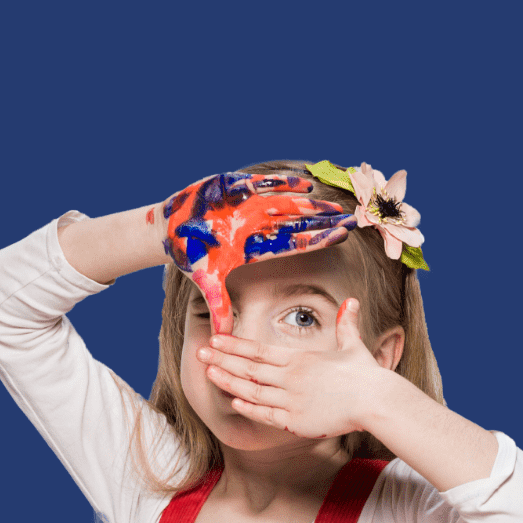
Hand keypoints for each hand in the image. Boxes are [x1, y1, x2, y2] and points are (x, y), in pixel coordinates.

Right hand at [157, 173, 353, 334]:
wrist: (170, 230)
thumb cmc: (191, 255)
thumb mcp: (206, 281)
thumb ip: (218, 306)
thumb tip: (220, 339)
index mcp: (256, 247)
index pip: (294, 243)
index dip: (319, 240)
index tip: (343, 237)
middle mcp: (258, 225)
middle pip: (297, 223)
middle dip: (324, 220)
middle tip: (353, 218)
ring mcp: (249, 206)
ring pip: (287, 203)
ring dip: (310, 203)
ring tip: (334, 202)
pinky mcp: (235, 188)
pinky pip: (263, 184)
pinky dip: (282, 182)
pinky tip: (305, 182)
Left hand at [196, 298, 398, 438]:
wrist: (378, 402)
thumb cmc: (366, 375)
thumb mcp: (353, 345)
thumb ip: (346, 324)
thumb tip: (352, 301)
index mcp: (299, 359)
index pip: (258, 350)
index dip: (234, 345)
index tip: (215, 338)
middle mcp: (291, 378)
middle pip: (248, 368)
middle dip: (222, 359)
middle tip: (199, 351)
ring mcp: (292, 400)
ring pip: (252, 391)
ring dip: (228, 382)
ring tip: (208, 372)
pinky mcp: (296, 422)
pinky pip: (266, 415)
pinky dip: (249, 408)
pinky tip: (233, 402)